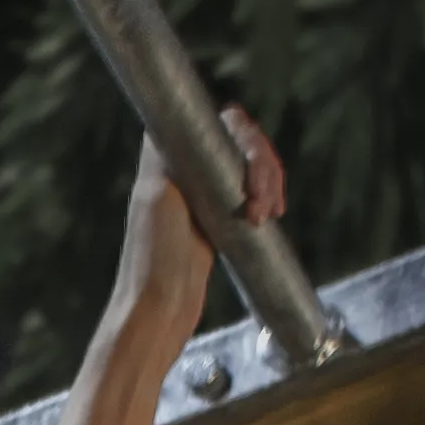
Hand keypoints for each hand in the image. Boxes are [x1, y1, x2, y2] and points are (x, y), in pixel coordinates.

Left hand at [132, 104, 288, 296]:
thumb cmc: (153, 256)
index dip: (242, 136)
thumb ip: (168, 156)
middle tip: (259, 202)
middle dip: (262, 165)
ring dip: (269, 183)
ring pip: (251, 166)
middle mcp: (186, 168)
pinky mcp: (221, 217)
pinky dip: (268, 198)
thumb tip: (175, 117)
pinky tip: (271, 215)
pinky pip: (253, 191)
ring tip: (264, 215)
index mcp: (168, 157)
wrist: (160, 307)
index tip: (251, 168)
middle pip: (240, 140)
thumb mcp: (156, 197)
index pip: (218, 121)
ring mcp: (205, 192)